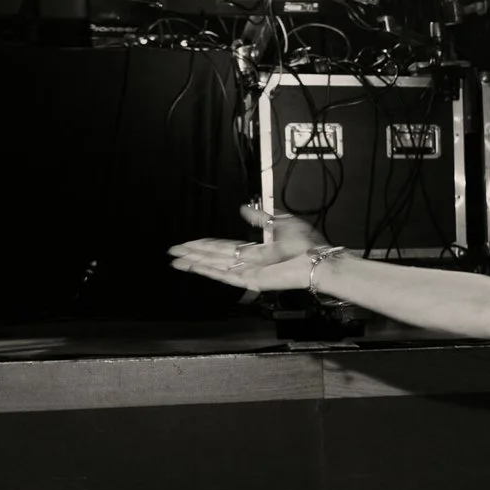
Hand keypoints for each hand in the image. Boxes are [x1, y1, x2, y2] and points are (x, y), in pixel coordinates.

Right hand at [168, 203, 331, 292]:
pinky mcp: (249, 280)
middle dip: (194, 253)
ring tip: (175, 260)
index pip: (224, 247)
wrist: (316, 259)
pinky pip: (224, 275)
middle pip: (214, 256)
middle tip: (173, 250)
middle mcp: (248, 261)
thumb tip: (244, 209)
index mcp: (256, 250)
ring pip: (215, 266)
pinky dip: (207, 271)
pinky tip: (192, 267)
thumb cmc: (306, 244)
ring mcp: (247, 271)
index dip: (205, 244)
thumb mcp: (280, 223)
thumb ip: (260, 218)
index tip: (188, 241)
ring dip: (195, 262)